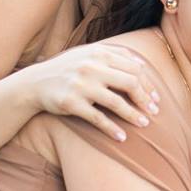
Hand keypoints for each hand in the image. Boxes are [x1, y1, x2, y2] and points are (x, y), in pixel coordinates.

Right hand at [28, 43, 159, 141]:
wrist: (34, 83)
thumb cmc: (67, 69)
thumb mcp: (87, 54)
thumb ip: (112, 55)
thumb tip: (142, 63)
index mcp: (99, 53)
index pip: (134, 67)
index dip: (148, 83)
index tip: (156, 97)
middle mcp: (91, 67)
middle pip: (130, 82)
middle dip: (145, 98)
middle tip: (154, 111)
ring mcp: (81, 85)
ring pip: (116, 102)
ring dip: (134, 115)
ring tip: (145, 124)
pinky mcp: (71, 103)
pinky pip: (97, 118)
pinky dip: (112, 129)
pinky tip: (122, 137)